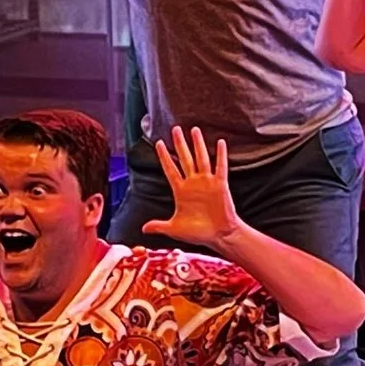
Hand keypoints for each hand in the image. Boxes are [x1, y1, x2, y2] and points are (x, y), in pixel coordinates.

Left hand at [144, 127, 240, 248]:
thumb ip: (159, 226)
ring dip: (197, 145)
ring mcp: (207, 182)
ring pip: (201, 159)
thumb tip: (143, 229)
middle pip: (185, 158)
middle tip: (175, 129)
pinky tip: (220, 142)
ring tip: (194, 130)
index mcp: (181, 191)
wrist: (219, 236)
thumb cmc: (199, 232)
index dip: (164, 156)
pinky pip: (220, 167)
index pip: (170, 169)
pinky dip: (221, 155)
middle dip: (179, 144)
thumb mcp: (175, 229)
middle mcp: (193, 183)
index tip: (158, 143)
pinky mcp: (220, 184)